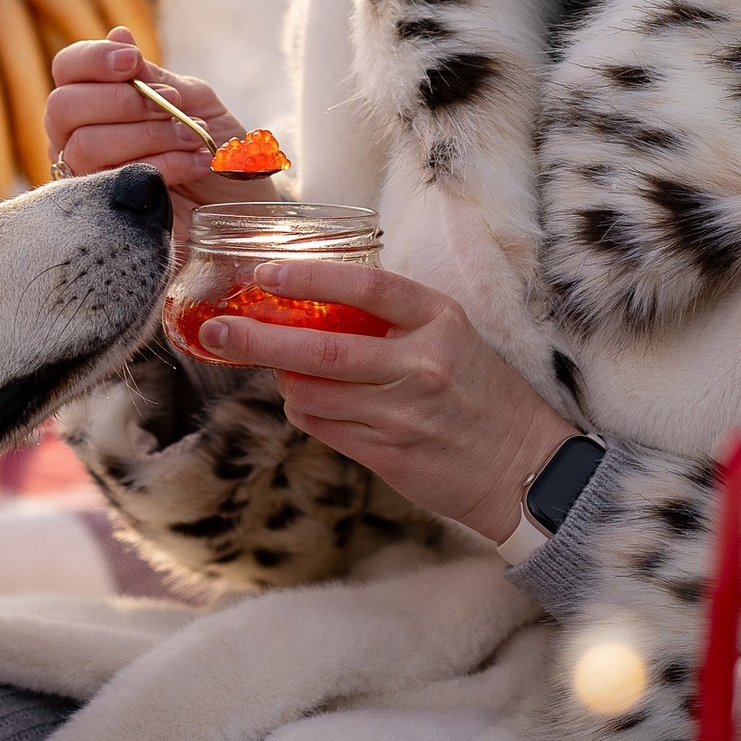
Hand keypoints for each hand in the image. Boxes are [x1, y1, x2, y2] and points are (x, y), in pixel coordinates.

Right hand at [45, 28, 280, 226]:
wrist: (242, 202)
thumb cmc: (215, 145)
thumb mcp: (193, 100)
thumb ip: (154, 77)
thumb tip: (117, 35)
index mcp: (96, 100)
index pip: (67, 68)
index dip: (92, 60)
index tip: (131, 61)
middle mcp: (77, 137)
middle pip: (62, 107)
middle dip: (121, 101)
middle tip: (172, 105)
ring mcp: (85, 178)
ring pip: (86, 145)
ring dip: (151, 134)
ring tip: (196, 137)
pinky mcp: (104, 213)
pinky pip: (115, 179)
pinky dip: (165, 164)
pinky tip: (197, 162)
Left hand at [195, 260, 576, 544]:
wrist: (523, 467)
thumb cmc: (483, 395)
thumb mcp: (454, 338)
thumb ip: (396, 322)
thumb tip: (316, 307)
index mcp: (440, 321)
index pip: (367, 287)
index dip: (310, 277)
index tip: (264, 273)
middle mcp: (421, 364)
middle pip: (321, 349)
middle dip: (259, 339)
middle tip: (216, 329)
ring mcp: (402, 413)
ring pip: (312, 394)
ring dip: (283, 381)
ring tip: (278, 370)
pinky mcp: (388, 454)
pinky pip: (323, 428)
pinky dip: (304, 411)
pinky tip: (308, 403)